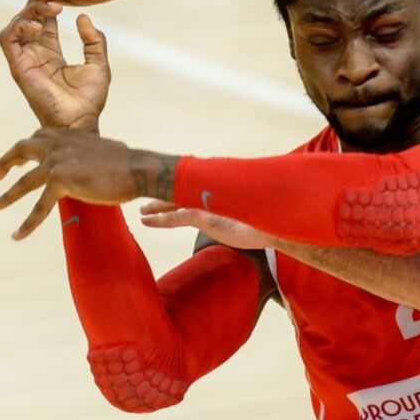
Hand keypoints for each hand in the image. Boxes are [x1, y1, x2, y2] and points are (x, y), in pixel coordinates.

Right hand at [0, 0, 110, 129]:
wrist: (81, 120)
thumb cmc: (90, 99)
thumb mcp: (98, 64)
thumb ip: (93, 42)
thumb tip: (83, 17)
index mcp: (51, 52)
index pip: (44, 19)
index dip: (47, 1)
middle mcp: (35, 53)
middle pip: (28, 16)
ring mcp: (25, 59)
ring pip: (16, 24)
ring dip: (31, 10)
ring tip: (52, 8)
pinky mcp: (18, 66)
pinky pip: (8, 40)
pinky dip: (19, 27)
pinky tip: (37, 25)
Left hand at [0, 128, 178, 238]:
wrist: (137, 170)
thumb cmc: (128, 164)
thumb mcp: (103, 150)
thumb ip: (87, 154)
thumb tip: (90, 165)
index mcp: (69, 135)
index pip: (39, 137)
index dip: (25, 149)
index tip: (18, 159)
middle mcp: (58, 145)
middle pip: (22, 149)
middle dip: (5, 163)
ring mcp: (57, 162)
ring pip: (25, 182)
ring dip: (7, 195)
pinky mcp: (60, 181)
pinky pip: (40, 206)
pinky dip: (27, 223)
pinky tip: (18, 235)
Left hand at [140, 201, 277, 250]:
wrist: (276, 227)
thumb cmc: (269, 224)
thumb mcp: (251, 217)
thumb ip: (241, 215)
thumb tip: (245, 220)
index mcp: (222, 196)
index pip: (196, 192)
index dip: (181, 193)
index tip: (169, 196)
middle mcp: (213, 196)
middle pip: (182, 194)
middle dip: (164, 197)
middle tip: (148, 204)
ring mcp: (208, 205)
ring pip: (175, 203)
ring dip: (157, 208)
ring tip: (143, 213)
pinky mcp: (205, 217)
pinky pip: (176, 217)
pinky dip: (160, 219)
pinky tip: (147, 222)